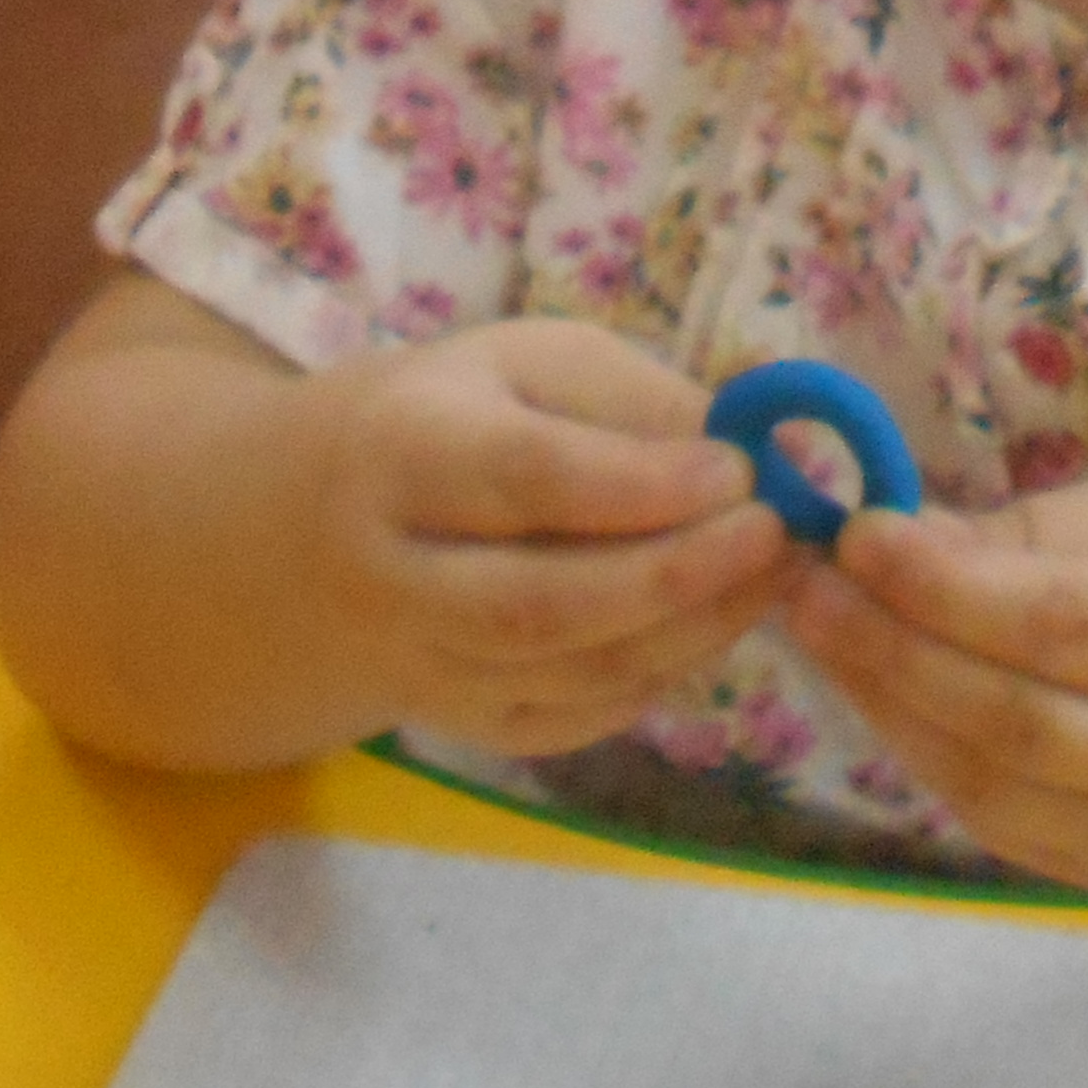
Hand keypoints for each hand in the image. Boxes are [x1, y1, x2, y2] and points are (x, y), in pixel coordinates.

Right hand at [308, 320, 789, 757]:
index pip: (527, 480)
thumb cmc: (450, 417)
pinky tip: (706, 631)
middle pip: (541, 602)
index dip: (644, 484)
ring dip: (688, 633)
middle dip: (679, 575)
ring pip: (563, 675)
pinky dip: (649, 685)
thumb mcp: (527, 364)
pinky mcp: (449, 720)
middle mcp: (389, 573)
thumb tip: (760, 444)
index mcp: (401, 450)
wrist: (307, 528)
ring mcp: (413, 662)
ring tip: (771, 579)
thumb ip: (635, 400)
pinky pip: (562, 723)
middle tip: (779, 535)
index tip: (741, 472)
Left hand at [788, 458, 1087, 895]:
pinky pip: (1001, 824)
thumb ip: (1043, 526)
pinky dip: (928, 756)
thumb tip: (902, 543)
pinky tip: (882, 690)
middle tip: (807, 584)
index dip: (947, 588)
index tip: (857, 533)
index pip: (1065, 628)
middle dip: (893, 650)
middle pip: (1017, 721)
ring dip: (889, 708)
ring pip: (993, 787)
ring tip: (824, 632)